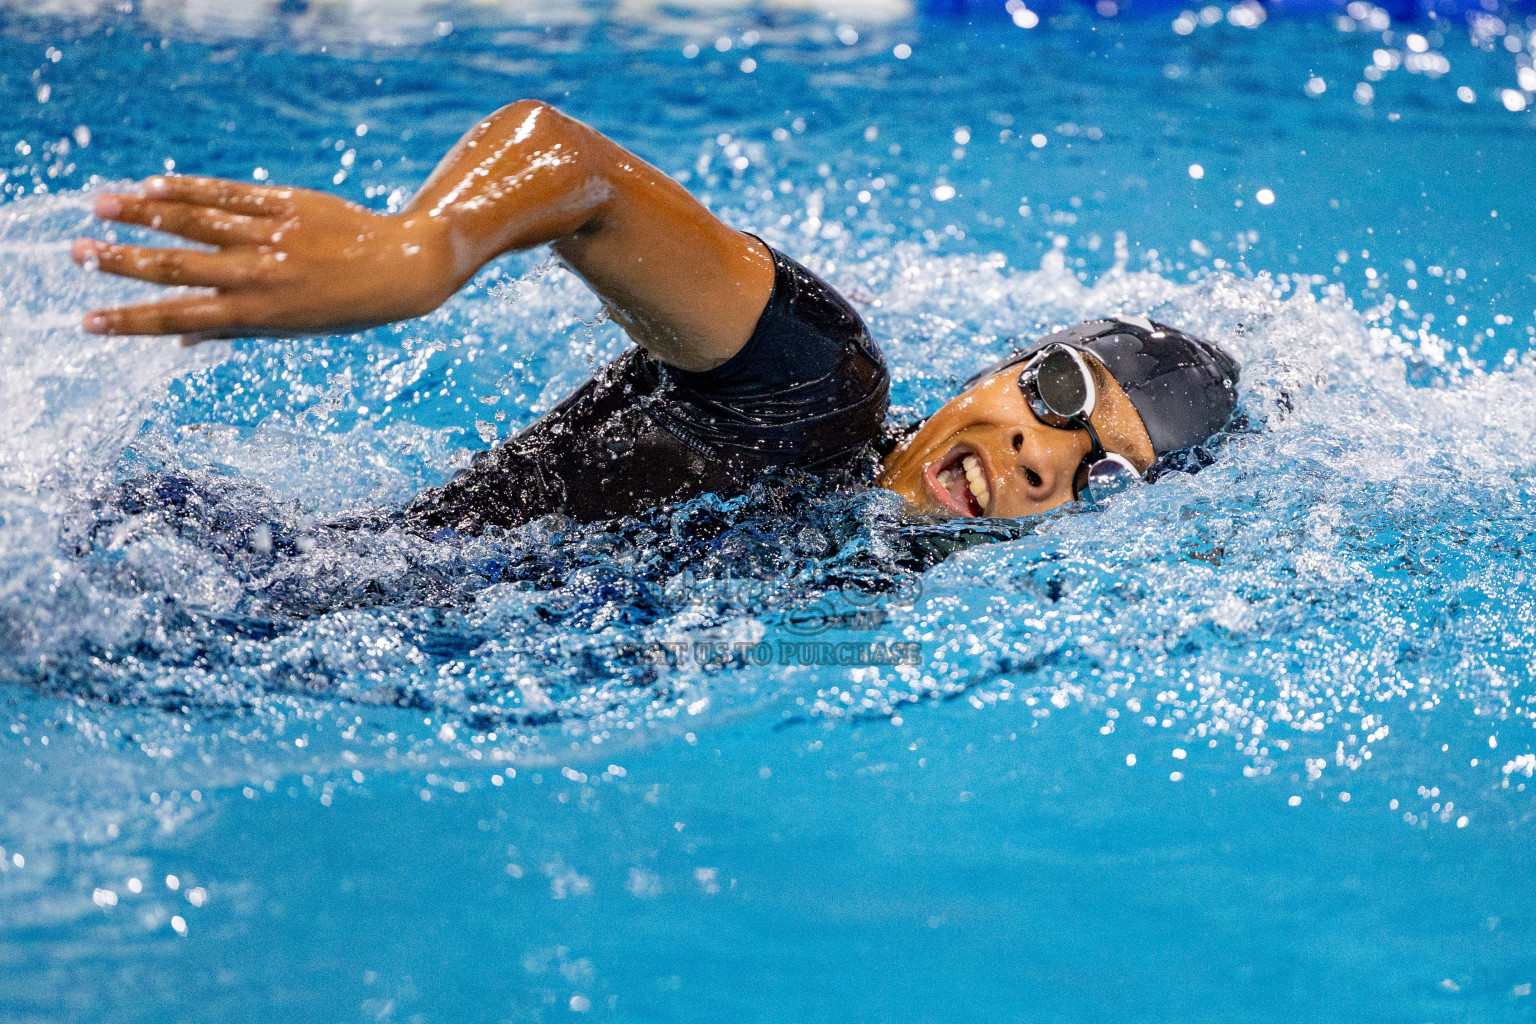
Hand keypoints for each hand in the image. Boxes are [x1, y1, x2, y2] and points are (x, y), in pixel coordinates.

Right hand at [73, 176, 458, 343]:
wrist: (404, 268)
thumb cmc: (346, 306)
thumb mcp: (293, 330)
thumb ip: (236, 329)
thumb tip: (180, 339)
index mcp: (258, 314)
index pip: (180, 318)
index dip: (130, 321)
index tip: (87, 322)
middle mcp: (261, 275)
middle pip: (178, 266)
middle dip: (123, 262)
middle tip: (76, 254)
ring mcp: (273, 236)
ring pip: (197, 223)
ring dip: (144, 214)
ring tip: (101, 206)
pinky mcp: (288, 204)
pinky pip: (230, 194)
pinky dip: (191, 189)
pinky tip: (155, 184)